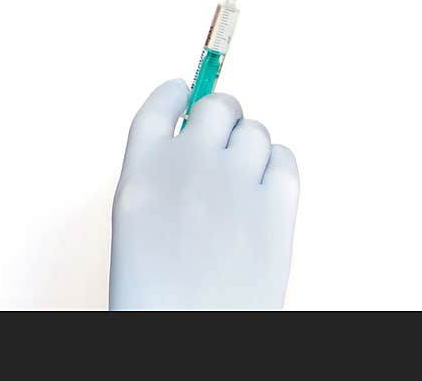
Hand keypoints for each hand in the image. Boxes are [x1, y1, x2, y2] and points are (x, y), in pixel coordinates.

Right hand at [109, 79, 299, 309]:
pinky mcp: (275, 207)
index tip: (183, 92)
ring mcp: (233, 182)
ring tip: (240, 179)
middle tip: (223, 135)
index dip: (175, 93)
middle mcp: (188, 163)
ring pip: (255, 131)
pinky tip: (263, 188)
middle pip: (217, 106)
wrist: (188, 329)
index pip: (161, 104)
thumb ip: (159, 169)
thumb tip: (196, 130)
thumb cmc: (157, 284)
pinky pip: (285, 158)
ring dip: (248, 146)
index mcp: (142, 167)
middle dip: (221, 116)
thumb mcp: (137, 216)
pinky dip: (276, 165)